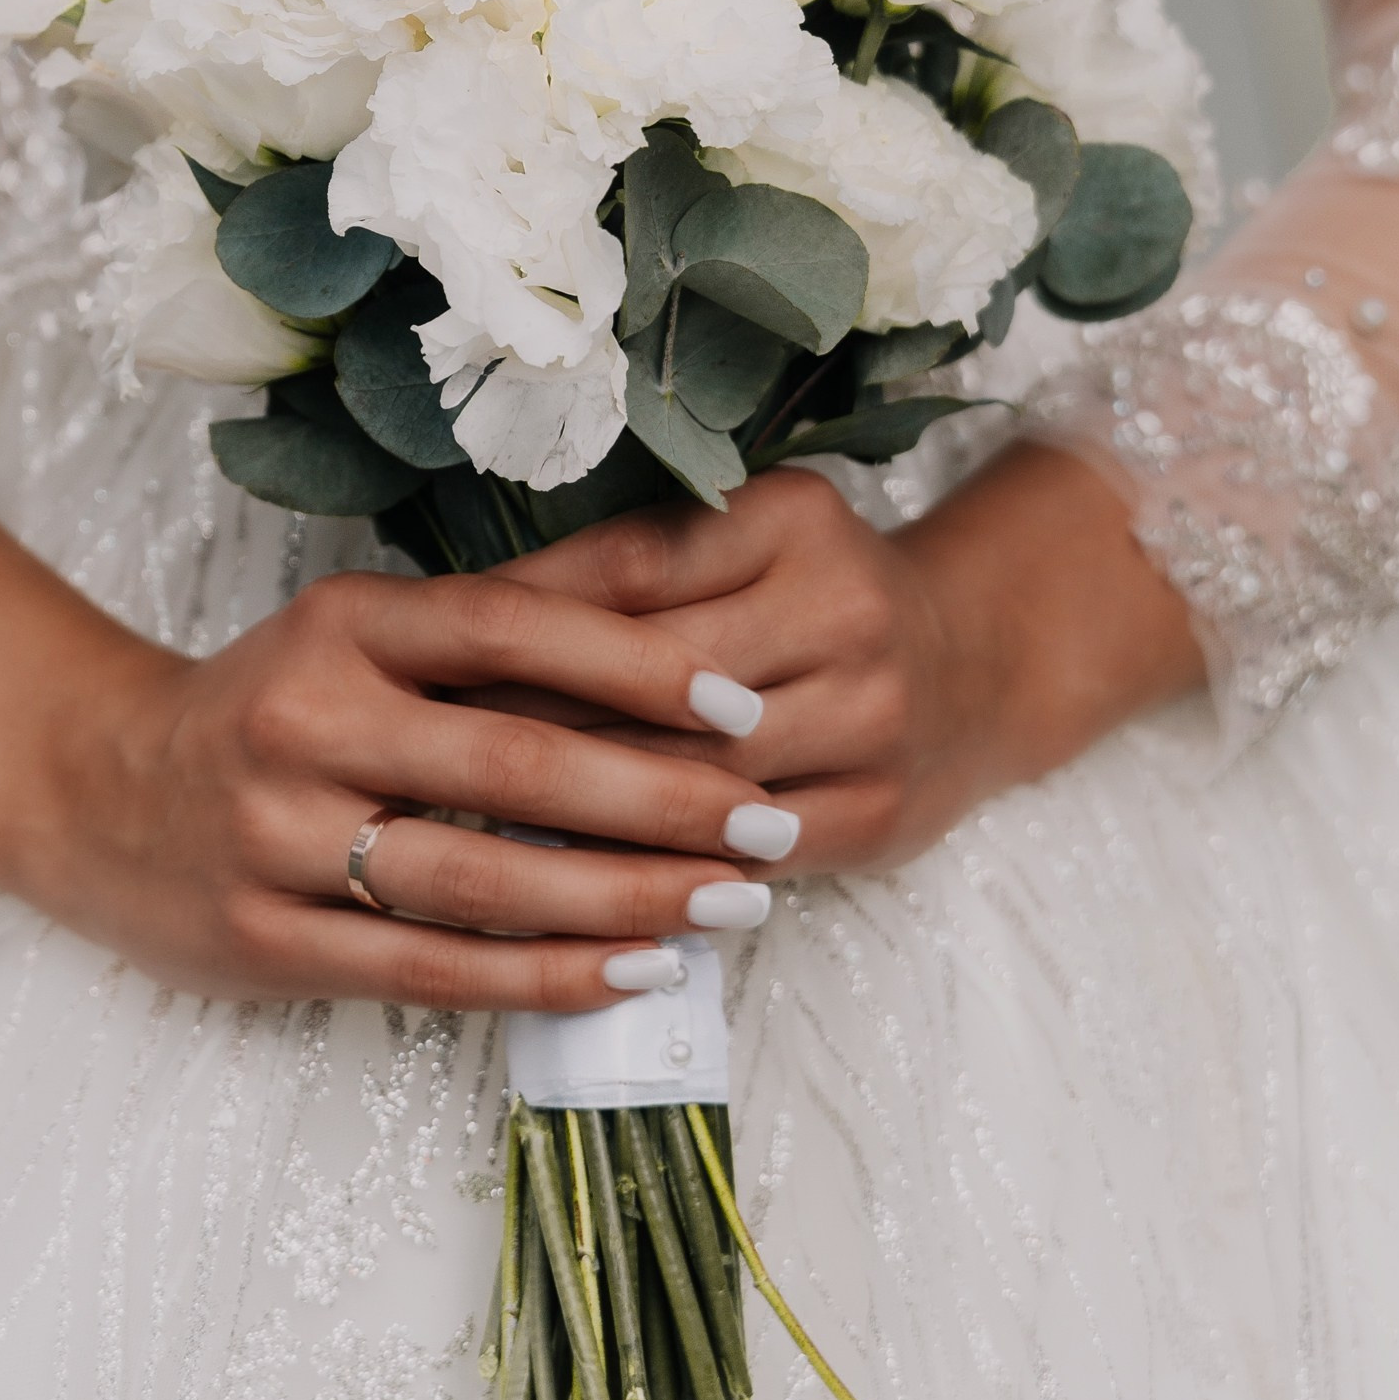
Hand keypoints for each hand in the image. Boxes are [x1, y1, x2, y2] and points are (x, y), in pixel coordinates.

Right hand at [0, 452, 799, 1010]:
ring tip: (731, 907)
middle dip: (662, 800)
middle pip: (516, 765)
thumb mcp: (355, 635)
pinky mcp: (272, 941)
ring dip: (624, 899)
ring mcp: (282, 838)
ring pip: (486, 879)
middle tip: (769, 823)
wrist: (94, 793)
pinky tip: (635, 971)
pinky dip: (547, 975)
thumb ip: (490, 633)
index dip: (637, 669)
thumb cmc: (272, 706)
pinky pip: (436, 966)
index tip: (743, 706)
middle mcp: (308, 722)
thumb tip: (672, 620)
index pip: (511, 632)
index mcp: (343, 624)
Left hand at [488, 443, 1206, 872]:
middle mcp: (844, 612)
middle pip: (650, 683)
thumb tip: (461, 613)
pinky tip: (565, 879)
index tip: (427, 649)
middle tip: (420, 746)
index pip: (628, 572)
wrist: (977, 664)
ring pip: (687, 779)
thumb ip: (626, 566)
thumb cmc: (814, 594)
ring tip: (467, 821)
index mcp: (795, 521)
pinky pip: (735, 856)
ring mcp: (870, 721)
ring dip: (573, 808)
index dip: (520, 618)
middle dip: (528, 719)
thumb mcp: (739, 538)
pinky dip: (647, 869)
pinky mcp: (874, 815)